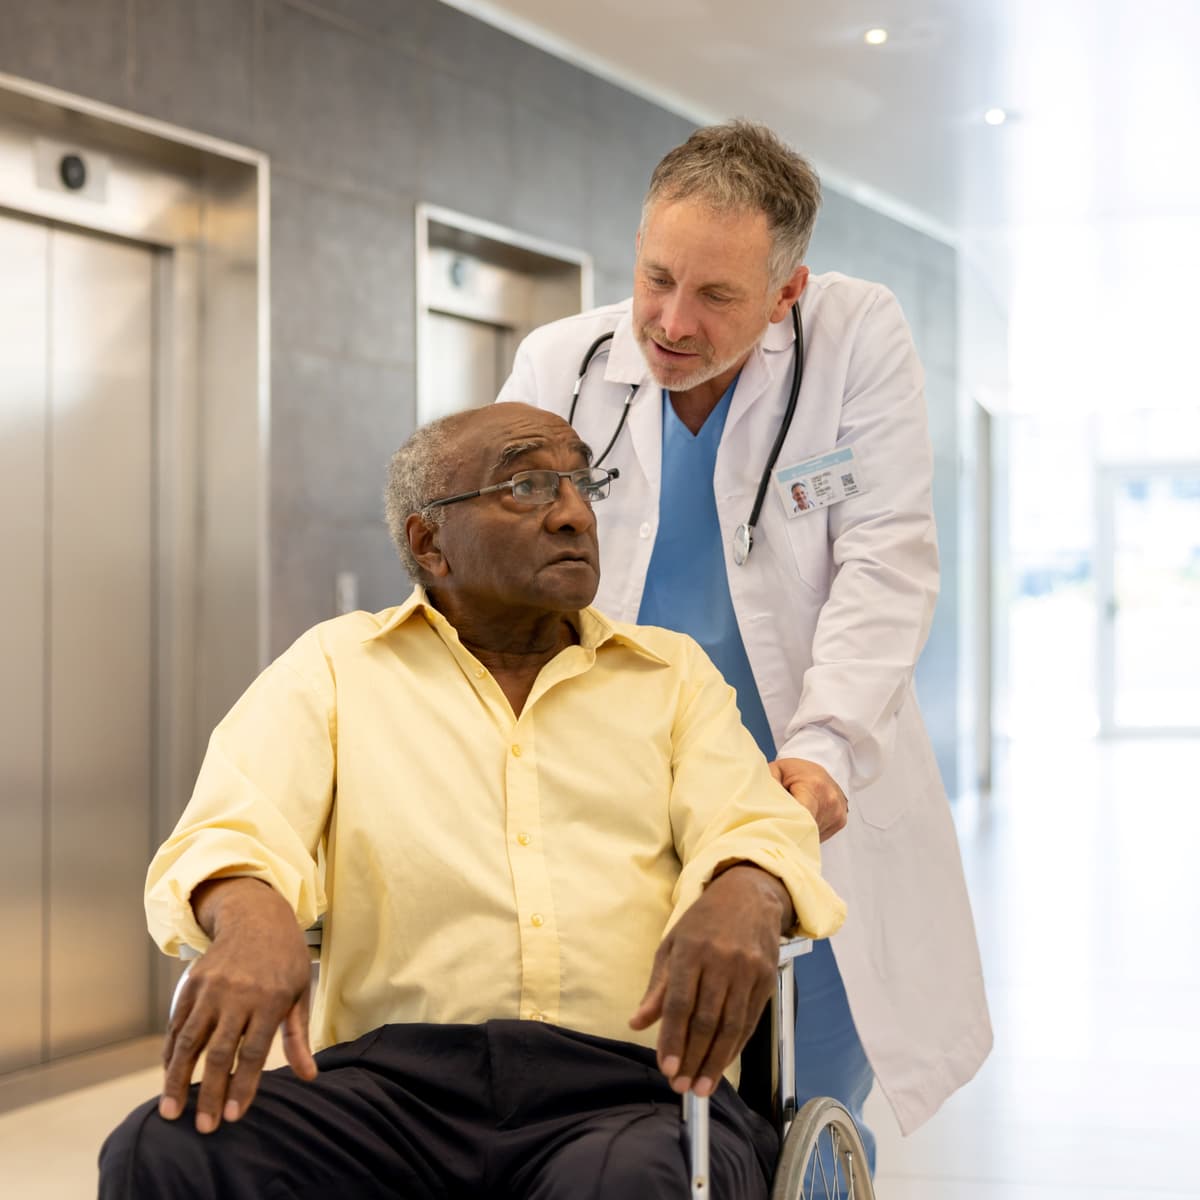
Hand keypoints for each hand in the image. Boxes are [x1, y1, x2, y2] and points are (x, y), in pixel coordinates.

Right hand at [160, 878, 316, 1133]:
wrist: (257, 917)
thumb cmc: (286, 960)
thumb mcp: (300, 992)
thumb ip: (298, 1036)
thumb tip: (310, 1076)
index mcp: (269, 999)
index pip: (252, 1052)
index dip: (242, 1086)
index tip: (231, 1117)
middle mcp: (238, 995)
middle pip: (219, 1052)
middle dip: (209, 1093)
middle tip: (203, 1128)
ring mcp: (211, 988)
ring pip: (190, 1041)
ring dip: (177, 1079)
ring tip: (171, 1111)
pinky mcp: (192, 983)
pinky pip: (178, 1024)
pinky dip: (171, 1052)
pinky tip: (169, 1076)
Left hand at [629, 864, 791, 1096]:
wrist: (749, 895)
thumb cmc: (704, 922)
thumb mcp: (673, 944)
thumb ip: (657, 988)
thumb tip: (637, 1023)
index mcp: (691, 950)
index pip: (680, 1004)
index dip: (673, 1040)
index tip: (666, 1069)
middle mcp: (722, 961)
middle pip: (707, 1020)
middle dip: (693, 1058)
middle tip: (681, 1086)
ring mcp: (748, 970)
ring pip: (731, 1026)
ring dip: (715, 1061)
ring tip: (702, 1087)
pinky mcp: (767, 979)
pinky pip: (750, 1021)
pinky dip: (735, 1047)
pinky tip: (722, 1063)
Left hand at [770, 757, 847, 840]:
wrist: (820, 765)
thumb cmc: (794, 770)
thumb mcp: (777, 770)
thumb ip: (768, 785)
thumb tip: (758, 805)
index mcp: (814, 786)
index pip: (801, 815)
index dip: (786, 826)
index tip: (772, 831)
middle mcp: (830, 801)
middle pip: (805, 827)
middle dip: (789, 829)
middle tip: (773, 828)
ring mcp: (838, 813)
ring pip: (813, 834)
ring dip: (799, 831)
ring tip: (790, 819)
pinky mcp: (840, 822)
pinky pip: (820, 834)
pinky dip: (808, 831)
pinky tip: (802, 819)